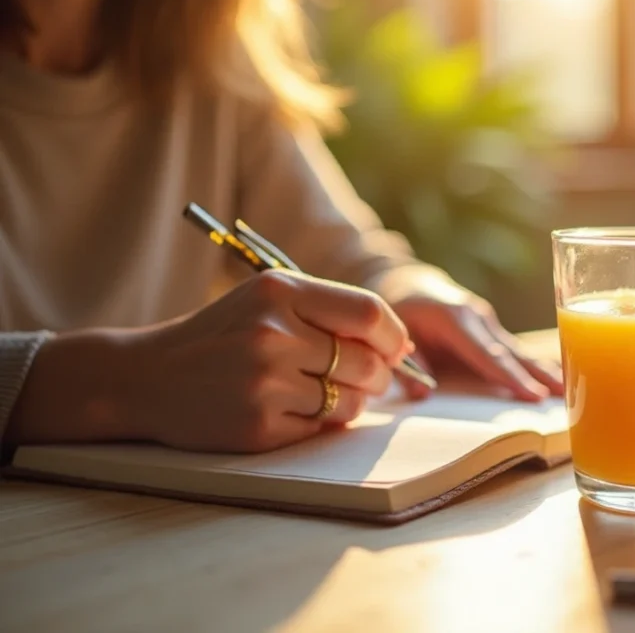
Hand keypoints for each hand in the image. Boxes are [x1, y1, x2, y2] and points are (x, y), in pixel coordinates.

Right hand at [10, 270, 413, 453]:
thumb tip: (402, 346)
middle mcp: (273, 334)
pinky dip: (319, 423)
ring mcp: (265, 382)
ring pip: (351, 401)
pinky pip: (322, 428)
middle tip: (366, 379)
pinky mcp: (259, 426)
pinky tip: (291, 409)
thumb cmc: (221, 336)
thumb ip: (330, 312)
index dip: (395, 337)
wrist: (146, 377)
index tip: (398, 350)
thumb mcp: (266, 301)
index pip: (370, 314)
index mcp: (279, 292)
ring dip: (350, 402)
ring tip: (321, 392)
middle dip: (378, 376)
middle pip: (367, 363)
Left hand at [376, 268, 563, 401]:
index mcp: (455, 319)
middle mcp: (479, 318)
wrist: (410, 283)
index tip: (531, 395)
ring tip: (569, 388)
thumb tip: (423, 394)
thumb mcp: (397, 334)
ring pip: (519, 349)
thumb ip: (409, 364)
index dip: (509, 376)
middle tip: (563, 393)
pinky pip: (516, 349)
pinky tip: (558, 376)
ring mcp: (489, 321)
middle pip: (511, 352)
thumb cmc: (403, 311)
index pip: (486, 354)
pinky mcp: (493, 327)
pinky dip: (536, 363)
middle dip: (537, 375)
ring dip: (544, 369)